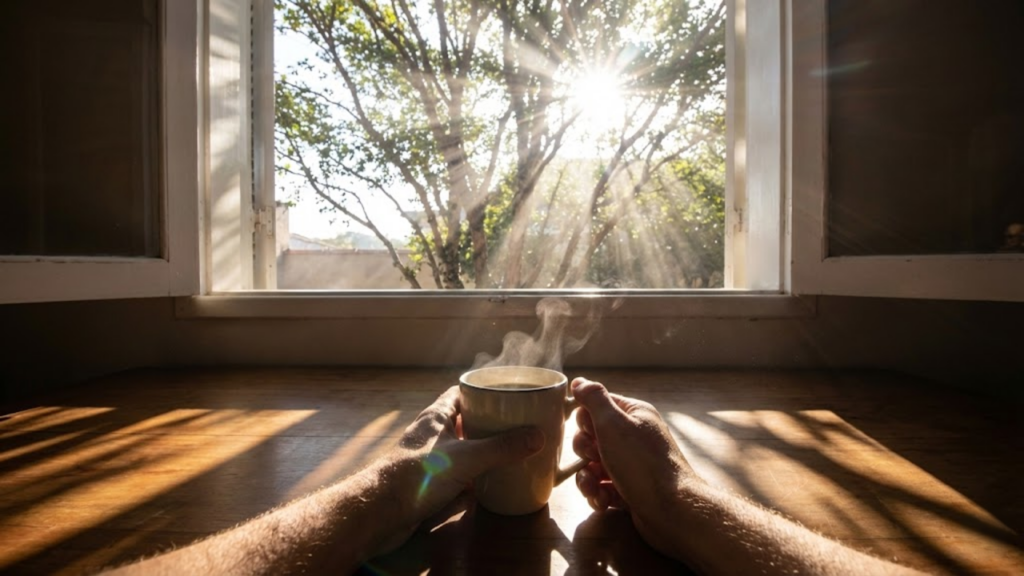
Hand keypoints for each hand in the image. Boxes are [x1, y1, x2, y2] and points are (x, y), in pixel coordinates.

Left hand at [369, 386, 544, 554]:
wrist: (379, 513)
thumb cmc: (417, 475)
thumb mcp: (465, 458)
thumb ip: (501, 448)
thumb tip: (538, 436)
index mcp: (437, 417)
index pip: (461, 392)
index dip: (484, 391)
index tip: (510, 394)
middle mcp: (432, 434)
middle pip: (464, 421)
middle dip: (490, 424)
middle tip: (518, 426)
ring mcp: (429, 460)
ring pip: (461, 449)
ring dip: (482, 452)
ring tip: (511, 453)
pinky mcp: (429, 485)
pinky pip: (457, 476)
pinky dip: (473, 479)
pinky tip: (491, 485)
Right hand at [571, 377, 697, 556]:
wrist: (672, 511)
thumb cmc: (643, 464)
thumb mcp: (614, 424)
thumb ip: (594, 399)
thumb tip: (580, 381)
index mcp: (634, 415)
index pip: (598, 406)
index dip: (586, 420)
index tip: (591, 433)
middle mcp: (634, 437)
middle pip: (592, 437)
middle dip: (585, 452)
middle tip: (595, 459)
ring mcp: (632, 465)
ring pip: (594, 466)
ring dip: (587, 479)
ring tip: (595, 488)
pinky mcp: (630, 489)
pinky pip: (603, 487)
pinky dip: (599, 495)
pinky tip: (605, 502)